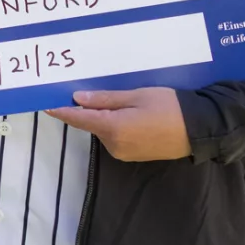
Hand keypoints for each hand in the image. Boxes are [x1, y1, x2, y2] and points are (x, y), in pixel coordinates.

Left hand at [49, 88, 190, 161]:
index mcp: (112, 128)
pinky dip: (115, 126)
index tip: (45, 103)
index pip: (78, 119)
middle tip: (88, 89)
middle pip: (91, 124)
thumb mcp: (137, 96)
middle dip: (89, 109)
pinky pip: (116, 137)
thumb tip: (77, 99)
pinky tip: (130, 114)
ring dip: (105, 117)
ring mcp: (123, 152)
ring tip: (122, 101)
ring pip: (104, 130)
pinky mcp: (133, 155)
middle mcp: (113, 144)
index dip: (61, 111)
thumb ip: (105, 99)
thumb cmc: (169, 107)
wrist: (199, 130)